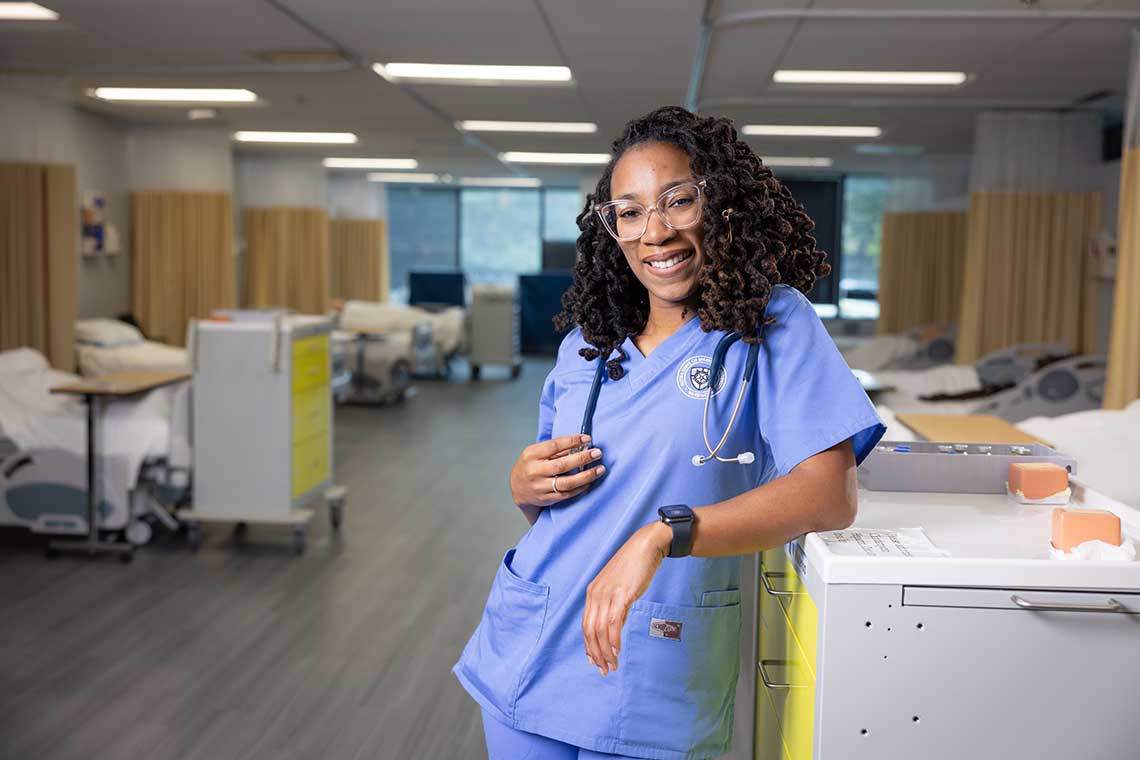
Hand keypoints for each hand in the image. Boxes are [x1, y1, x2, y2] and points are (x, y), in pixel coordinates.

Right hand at [509, 434, 605, 508]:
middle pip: (562, 465)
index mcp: (531, 455)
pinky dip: (581, 487)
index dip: (572, 441)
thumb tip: (580, 444)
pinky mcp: (547, 498)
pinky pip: (567, 494)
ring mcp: (540, 487)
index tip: (588, 439)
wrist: (517, 488)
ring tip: (600, 469)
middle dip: (582, 458)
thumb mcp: (536, 453)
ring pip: (567, 483)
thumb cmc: (530, 465)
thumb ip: (555, 449)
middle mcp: (535, 471)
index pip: (554, 445)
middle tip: (597, 453)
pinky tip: (591, 481)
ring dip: (586, 476)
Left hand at [582, 522, 671, 676]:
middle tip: (604, 669)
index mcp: (593, 593)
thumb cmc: (635, 567)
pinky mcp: (621, 594)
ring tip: (612, 665)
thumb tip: (615, 631)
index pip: (586, 625)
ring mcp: (607, 594)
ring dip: (605, 651)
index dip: (588, 645)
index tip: (594, 661)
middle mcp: (596, 594)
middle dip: (595, 653)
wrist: (647, 546)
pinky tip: (617, 650)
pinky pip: (613, 622)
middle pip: (590, 631)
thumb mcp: (620, 589)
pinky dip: (613, 639)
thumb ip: (615, 609)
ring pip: (600, 630)